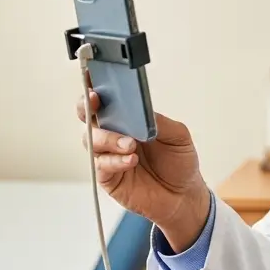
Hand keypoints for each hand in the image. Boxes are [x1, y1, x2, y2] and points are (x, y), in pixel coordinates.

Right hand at [76, 89, 210, 250]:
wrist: (183, 196)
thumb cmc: (178, 162)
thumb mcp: (178, 136)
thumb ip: (158, 121)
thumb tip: (141, 111)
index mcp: (127, 118)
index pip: (105, 97)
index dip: (94, 84)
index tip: (91, 73)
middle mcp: (113, 134)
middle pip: (86, 114)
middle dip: (86, 105)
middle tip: (96, 101)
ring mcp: (108, 155)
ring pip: (91, 139)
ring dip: (108, 138)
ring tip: (130, 144)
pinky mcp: (108, 177)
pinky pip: (101, 165)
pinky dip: (115, 160)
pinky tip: (131, 160)